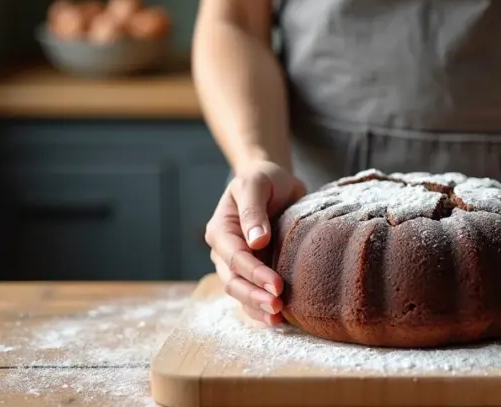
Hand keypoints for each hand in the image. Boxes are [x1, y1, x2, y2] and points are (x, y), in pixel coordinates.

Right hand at [206, 160, 305, 324]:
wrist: (274, 182)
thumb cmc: (264, 179)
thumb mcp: (256, 183)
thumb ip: (253, 210)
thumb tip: (257, 240)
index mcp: (221, 229)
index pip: (235, 258)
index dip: (254, 274)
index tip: (277, 285)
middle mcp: (224, 251)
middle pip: (234, 282)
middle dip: (254, 297)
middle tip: (277, 307)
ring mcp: (236, 265)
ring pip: (240, 294)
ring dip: (257, 308)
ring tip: (277, 320)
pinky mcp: (253, 272)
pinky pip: (252, 296)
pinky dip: (261, 310)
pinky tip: (278, 321)